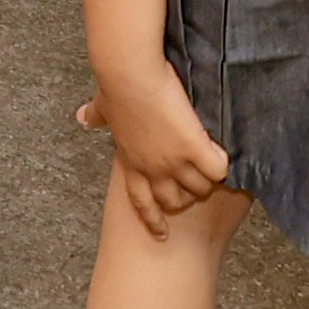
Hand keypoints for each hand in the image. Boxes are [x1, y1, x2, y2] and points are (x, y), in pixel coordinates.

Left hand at [78, 61, 234, 228]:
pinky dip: (224, 164)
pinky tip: (225, 155)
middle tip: (196, 182)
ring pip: (200, 188)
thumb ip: (97, 116)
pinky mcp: (194, 147)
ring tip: (214, 166)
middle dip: (186, 195)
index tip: (161, 235)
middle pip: (175, 200)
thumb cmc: (115, 85)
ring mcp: (174, 161)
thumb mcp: (104, 106)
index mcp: (130, 161)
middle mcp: (152, 168)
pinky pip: (218, 169)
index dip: (152, 219)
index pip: (140, 201)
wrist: (129, 73)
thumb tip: (83, 117)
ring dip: (208, 180)